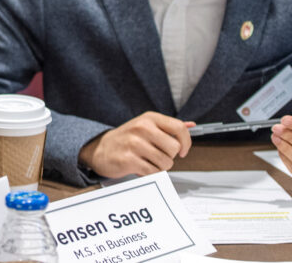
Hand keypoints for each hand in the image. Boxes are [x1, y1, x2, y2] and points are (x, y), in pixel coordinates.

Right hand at [78, 112, 193, 177]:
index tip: (183, 151)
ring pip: (166, 163)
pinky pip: (153, 172)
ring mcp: (134, 143)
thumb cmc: (126, 139)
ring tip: (147, 161)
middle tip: (157, 155)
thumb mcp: (146, 126)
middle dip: (169, 156)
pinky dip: (150, 173)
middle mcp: (142, 128)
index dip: (186, 142)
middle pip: (174, 148)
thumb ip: (168, 127)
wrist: (99, 149)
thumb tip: (192, 125)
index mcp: (149, 118)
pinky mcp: (128, 160)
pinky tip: (140, 167)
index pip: (179, 128)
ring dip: (159, 167)